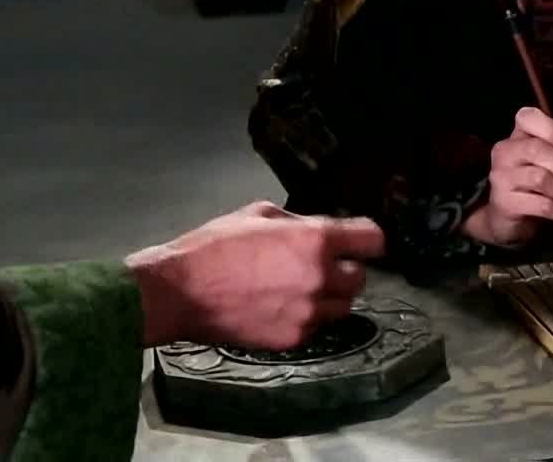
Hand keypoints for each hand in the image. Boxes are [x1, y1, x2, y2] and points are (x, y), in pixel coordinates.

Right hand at [124, 201, 384, 349]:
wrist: (178, 292)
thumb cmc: (214, 247)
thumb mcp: (259, 214)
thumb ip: (299, 222)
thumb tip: (321, 229)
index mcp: (316, 240)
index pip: (373, 240)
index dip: (367, 240)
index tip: (359, 242)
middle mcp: (321, 277)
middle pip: (359, 277)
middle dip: (344, 270)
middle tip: (320, 267)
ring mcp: (308, 311)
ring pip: (342, 306)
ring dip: (329, 297)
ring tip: (299, 290)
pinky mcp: (293, 338)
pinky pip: (315, 327)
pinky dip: (306, 318)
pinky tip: (279, 308)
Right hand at [461, 107, 552, 247]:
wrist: (507, 218)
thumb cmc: (534, 183)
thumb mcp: (551, 160)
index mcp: (518, 136)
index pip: (526, 117)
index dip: (552, 128)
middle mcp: (505, 152)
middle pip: (536, 149)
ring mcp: (501, 177)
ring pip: (540, 178)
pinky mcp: (504, 203)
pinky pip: (541, 205)